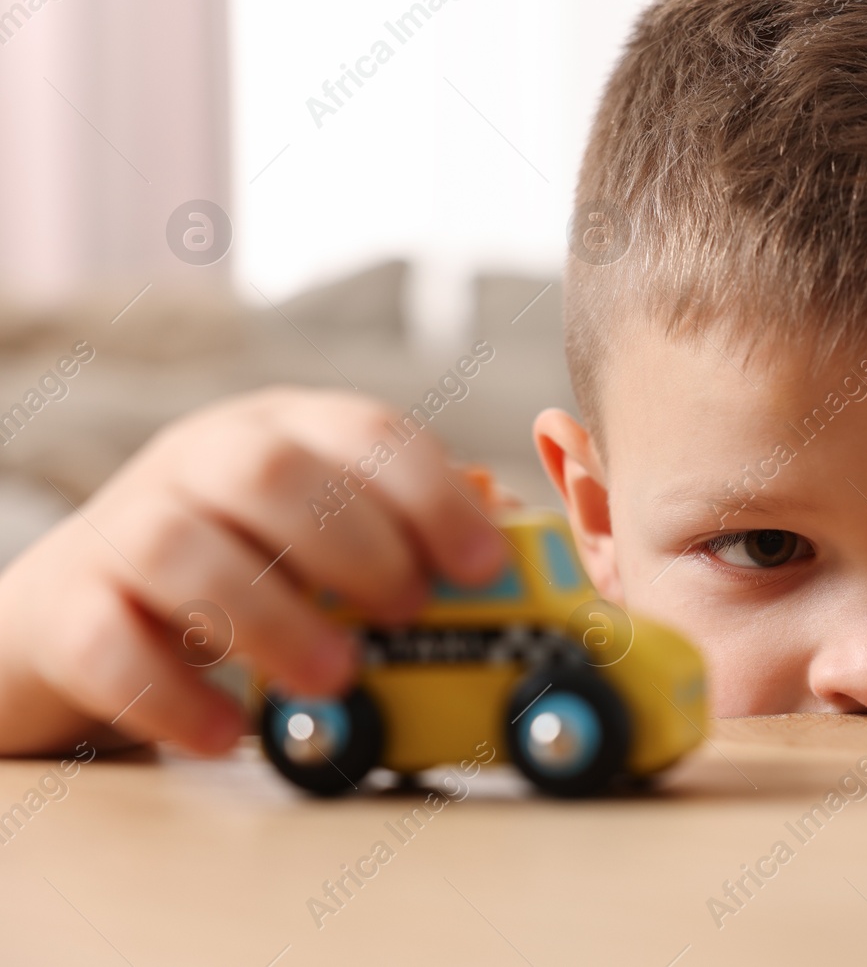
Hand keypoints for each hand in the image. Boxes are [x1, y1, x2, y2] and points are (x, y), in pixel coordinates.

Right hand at [0, 387, 505, 755]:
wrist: (79, 610)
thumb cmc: (239, 568)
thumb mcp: (328, 535)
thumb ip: (411, 530)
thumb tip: (506, 532)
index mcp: (286, 431)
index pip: (368, 431)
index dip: (432, 495)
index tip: (479, 566)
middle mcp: (202, 461)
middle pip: (273, 472)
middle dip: (355, 544)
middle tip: (405, 611)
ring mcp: (124, 528)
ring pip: (181, 548)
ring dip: (270, 617)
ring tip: (333, 676)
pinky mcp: (64, 609)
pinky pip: (105, 642)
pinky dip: (173, 693)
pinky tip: (229, 733)